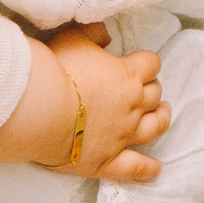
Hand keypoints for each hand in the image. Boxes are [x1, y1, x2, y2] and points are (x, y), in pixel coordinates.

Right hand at [47, 24, 170, 181]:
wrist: (42, 109)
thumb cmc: (57, 69)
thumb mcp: (73, 38)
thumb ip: (94, 33)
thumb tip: (106, 35)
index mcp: (128, 75)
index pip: (151, 64)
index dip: (146, 63)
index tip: (138, 64)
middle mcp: (133, 105)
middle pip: (154, 95)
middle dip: (151, 89)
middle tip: (144, 88)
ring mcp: (124, 135)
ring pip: (155, 127)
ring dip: (161, 119)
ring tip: (161, 114)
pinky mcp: (109, 160)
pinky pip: (136, 168)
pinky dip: (148, 169)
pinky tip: (156, 169)